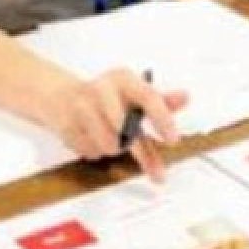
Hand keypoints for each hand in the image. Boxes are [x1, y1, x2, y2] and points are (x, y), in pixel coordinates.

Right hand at [43, 68, 186, 182]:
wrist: (64, 97)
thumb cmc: (107, 97)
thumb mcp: (135, 93)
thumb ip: (162, 101)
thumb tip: (185, 97)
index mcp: (123, 78)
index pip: (148, 97)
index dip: (163, 119)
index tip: (174, 139)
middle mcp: (102, 89)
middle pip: (126, 127)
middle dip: (139, 150)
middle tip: (155, 169)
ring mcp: (82, 107)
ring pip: (109, 145)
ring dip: (115, 149)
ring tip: (113, 138)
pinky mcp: (67, 126)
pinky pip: (92, 152)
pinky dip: (98, 152)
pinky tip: (94, 138)